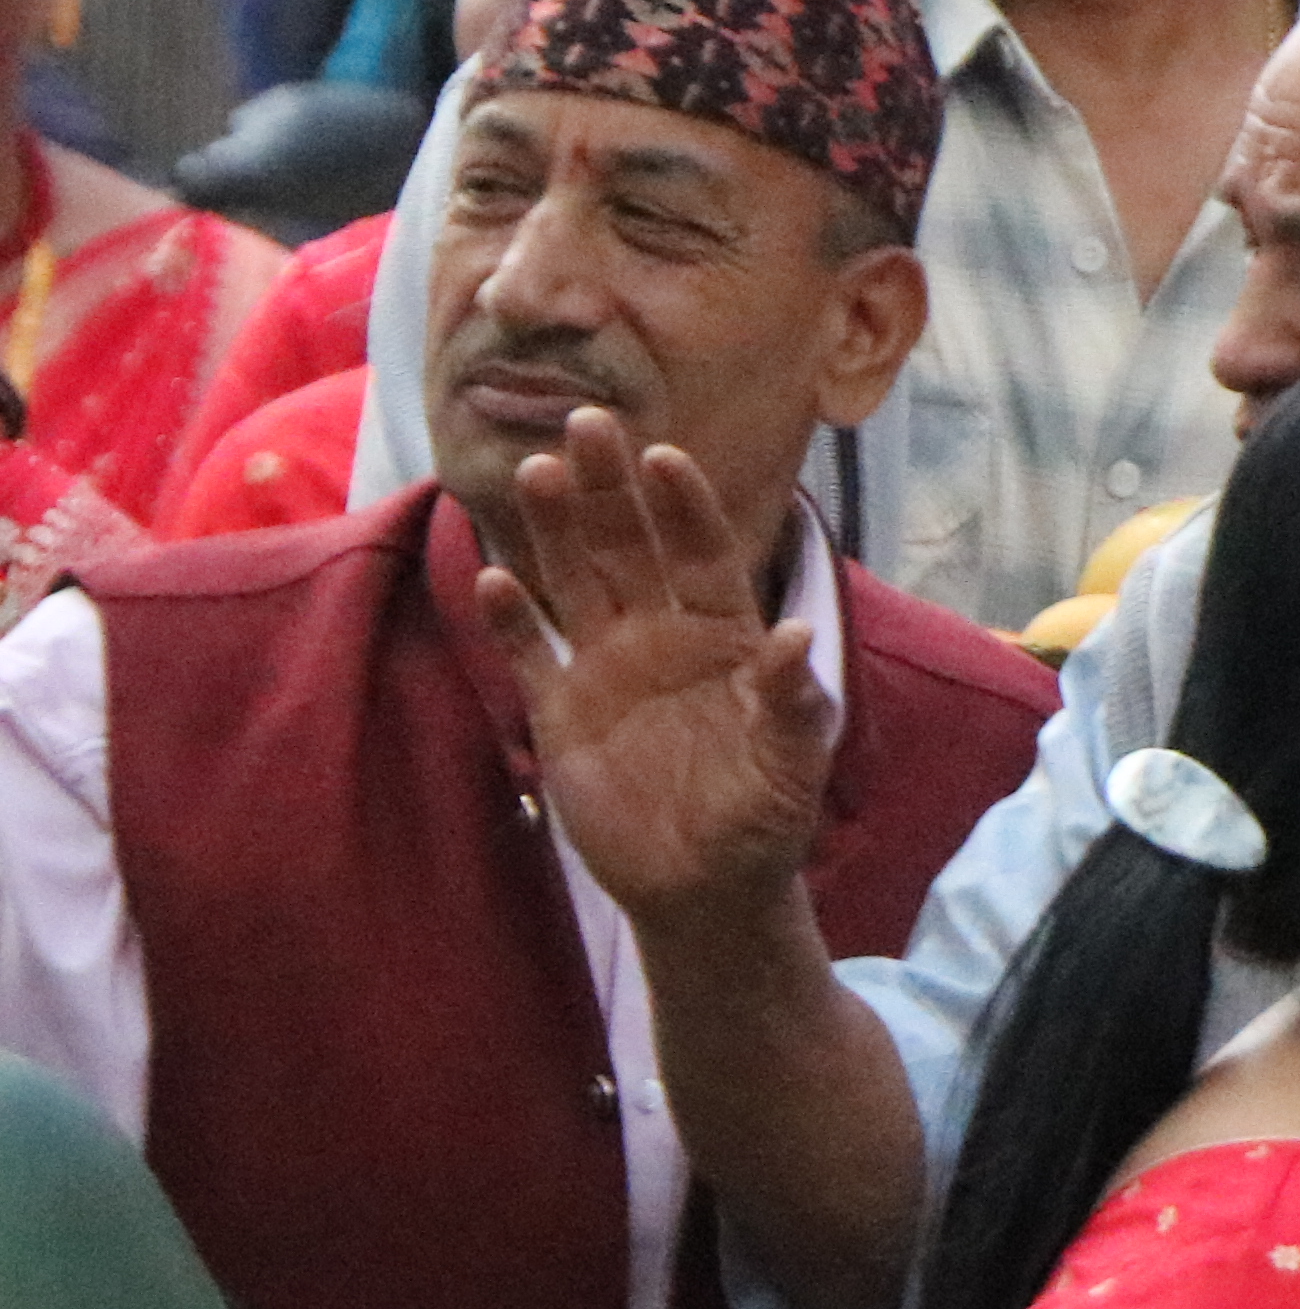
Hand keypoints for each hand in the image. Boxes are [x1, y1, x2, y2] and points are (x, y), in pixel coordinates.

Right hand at [478, 410, 827, 931]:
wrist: (707, 887)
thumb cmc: (765, 818)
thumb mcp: (793, 764)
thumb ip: (793, 700)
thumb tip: (798, 633)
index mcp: (724, 637)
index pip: (704, 555)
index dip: (686, 506)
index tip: (664, 454)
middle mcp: (661, 637)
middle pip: (631, 547)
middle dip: (611, 488)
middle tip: (586, 421)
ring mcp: (606, 670)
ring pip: (576, 582)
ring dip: (556, 530)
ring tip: (534, 472)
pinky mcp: (560, 714)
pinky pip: (531, 655)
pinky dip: (512, 620)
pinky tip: (493, 576)